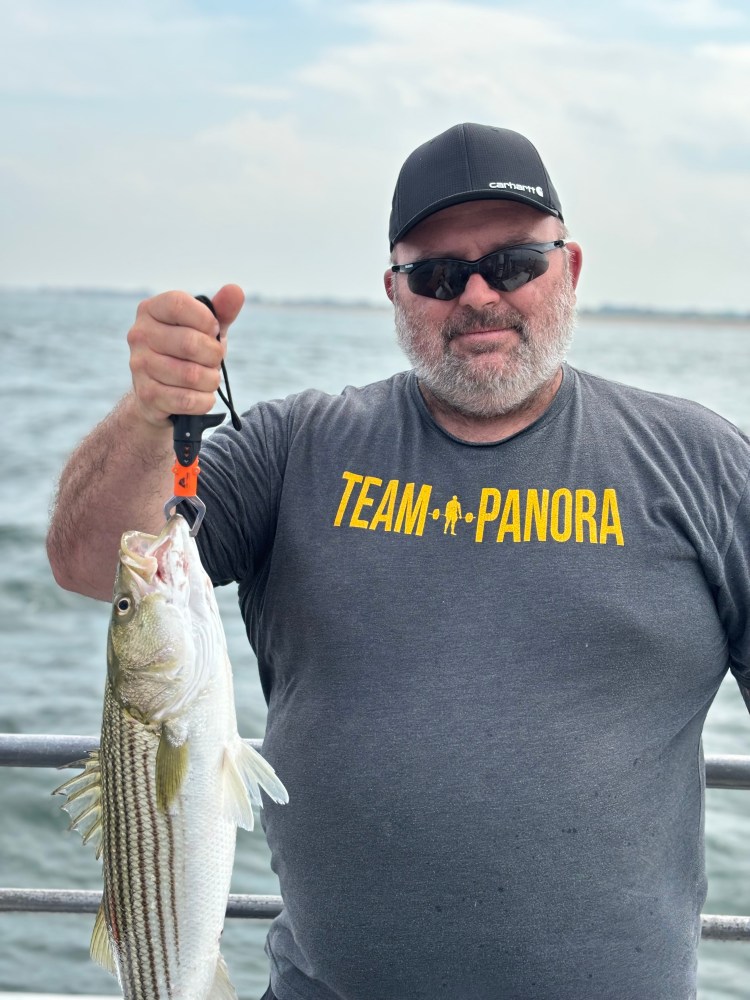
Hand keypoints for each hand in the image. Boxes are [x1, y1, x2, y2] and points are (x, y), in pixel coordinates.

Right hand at [128, 284, 244, 425]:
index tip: (213, 331)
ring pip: (192, 375)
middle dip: (214, 355)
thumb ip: (221, 310)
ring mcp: (139, 366)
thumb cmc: (186, 353)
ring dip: (211, 380)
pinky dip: (204, 401)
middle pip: (190, 343)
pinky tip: (203, 396)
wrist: (159, 394)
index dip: (205, 320)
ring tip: (209, 379)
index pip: (178, 304)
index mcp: (150, 310)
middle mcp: (139, 335)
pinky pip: (187, 400)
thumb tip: (235, 290)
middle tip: (214, 360)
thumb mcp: (205, 329)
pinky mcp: (146, 395)